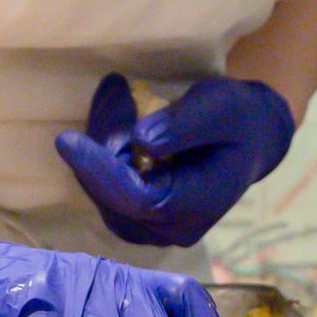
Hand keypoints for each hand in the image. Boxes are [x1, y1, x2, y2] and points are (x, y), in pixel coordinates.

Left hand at [53, 73, 294, 247]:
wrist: (249, 139)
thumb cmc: (238, 119)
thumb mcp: (221, 107)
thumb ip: (183, 125)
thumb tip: (141, 140)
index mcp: (196, 208)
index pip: (137, 199)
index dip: (100, 170)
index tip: (67, 139)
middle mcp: (171, 230)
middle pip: (112, 194)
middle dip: (101, 140)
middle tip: (116, 87)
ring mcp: (151, 228)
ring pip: (101, 191)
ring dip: (99, 141)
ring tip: (120, 95)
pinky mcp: (135, 217)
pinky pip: (104, 187)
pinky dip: (101, 150)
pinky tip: (118, 115)